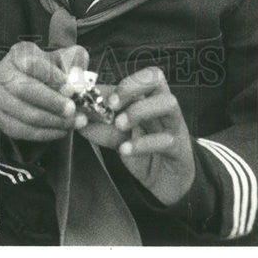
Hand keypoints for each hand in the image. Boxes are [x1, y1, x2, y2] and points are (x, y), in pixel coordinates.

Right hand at [0, 42, 89, 141]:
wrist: (31, 86)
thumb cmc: (50, 71)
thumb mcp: (63, 58)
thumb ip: (74, 62)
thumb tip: (77, 77)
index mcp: (18, 54)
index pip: (31, 64)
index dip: (52, 77)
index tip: (71, 88)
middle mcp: (3, 74)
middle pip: (24, 89)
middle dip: (51, 101)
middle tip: (72, 109)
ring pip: (24, 113)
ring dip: (52, 120)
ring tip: (74, 122)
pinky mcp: (1, 119)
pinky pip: (22, 130)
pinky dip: (44, 133)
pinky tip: (62, 130)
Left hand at [94, 66, 194, 205]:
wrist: (166, 183)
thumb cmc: (143, 151)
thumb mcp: (118, 136)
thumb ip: (100, 125)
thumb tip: (77, 117)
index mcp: (149, 98)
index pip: (143, 75)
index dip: (125, 80)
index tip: (104, 98)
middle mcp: (164, 106)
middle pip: (157, 78)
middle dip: (132, 86)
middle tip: (112, 105)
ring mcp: (175, 125)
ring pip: (168, 103)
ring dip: (139, 110)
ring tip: (120, 125)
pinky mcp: (180, 149)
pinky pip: (166, 140)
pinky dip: (142, 143)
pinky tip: (125, 150)